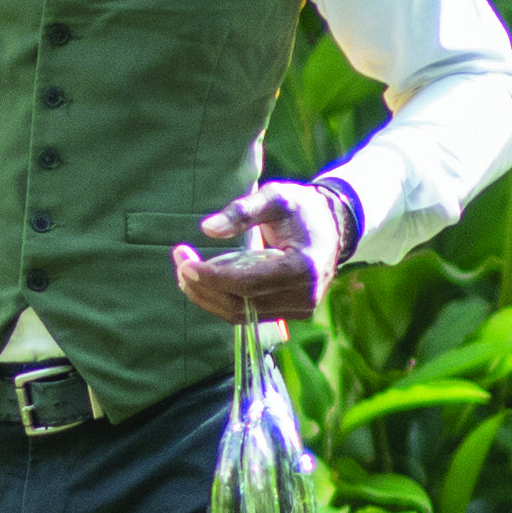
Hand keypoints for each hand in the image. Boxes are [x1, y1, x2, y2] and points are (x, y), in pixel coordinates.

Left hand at [170, 179, 355, 325]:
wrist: (332, 228)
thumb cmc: (302, 208)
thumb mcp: (275, 198)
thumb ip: (243, 211)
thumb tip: (207, 229)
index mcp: (303, 268)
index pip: (247, 284)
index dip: (212, 277)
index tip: (185, 263)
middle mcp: (304, 296)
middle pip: (239, 304)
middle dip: (202, 286)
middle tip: (179, 260)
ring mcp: (298, 310)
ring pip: (238, 314)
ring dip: (206, 295)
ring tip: (185, 269)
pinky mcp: (289, 315)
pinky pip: (246, 314)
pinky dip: (220, 299)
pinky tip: (204, 279)